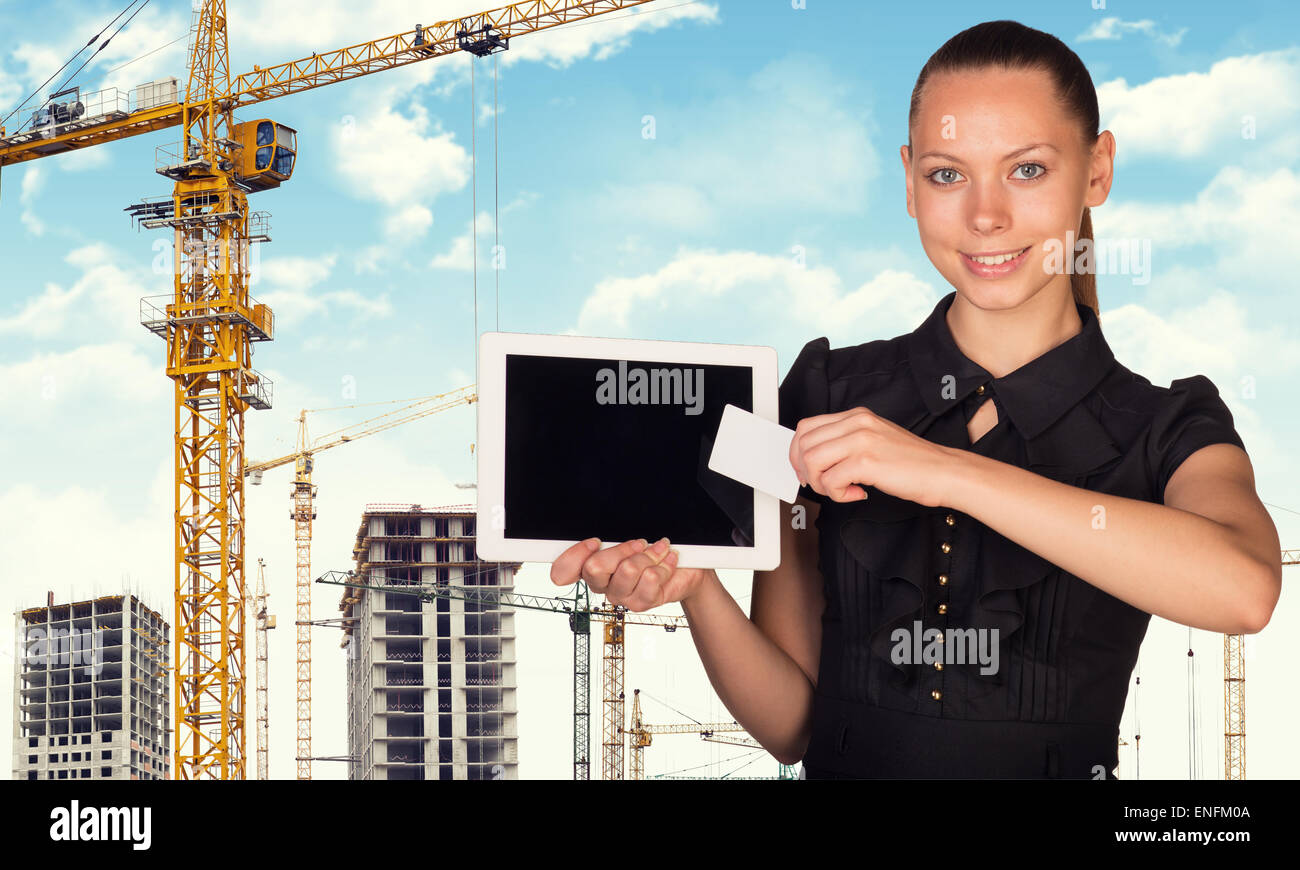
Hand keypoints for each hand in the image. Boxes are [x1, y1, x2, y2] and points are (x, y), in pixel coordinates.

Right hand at [549, 536, 711, 611]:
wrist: (686, 568)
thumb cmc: (655, 548)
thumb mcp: (630, 538)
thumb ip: (612, 538)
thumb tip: (600, 536)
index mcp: (591, 566)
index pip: (561, 572)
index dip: (574, 556)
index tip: (595, 541)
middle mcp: (602, 584)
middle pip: (594, 568)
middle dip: (622, 549)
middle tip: (640, 543)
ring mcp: (621, 596)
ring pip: (627, 570)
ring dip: (649, 555)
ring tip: (659, 551)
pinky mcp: (641, 603)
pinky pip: (649, 579)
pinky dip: (664, 564)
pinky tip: (668, 561)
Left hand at [789, 407, 958, 506]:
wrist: (943, 472)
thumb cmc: (912, 463)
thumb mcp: (874, 440)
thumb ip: (846, 443)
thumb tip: (814, 459)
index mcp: (856, 416)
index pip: (806, 427)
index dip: (798, 452)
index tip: (806, 471)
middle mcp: (857, 423)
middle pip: (804, 444)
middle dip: (805, 471)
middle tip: (822, 485)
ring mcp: (861, 440)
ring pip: (812, 461)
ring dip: (821, 484)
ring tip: (842, 490)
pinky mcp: (867, 461)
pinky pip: (831, 480)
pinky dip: (838, 494)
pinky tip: (857, 494)